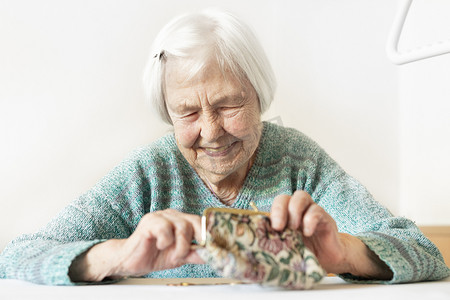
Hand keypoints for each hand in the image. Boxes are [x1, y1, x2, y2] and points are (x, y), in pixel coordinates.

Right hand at [69, 209, 203, 281]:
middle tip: (186, 255)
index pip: (201, 222)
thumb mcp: (180, 257)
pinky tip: (159, 246)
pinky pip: (165, 229)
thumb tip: (213, 255)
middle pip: (194, 222)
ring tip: (173, 255)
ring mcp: (160, 216)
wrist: (131, 261)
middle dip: (194, 242)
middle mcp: (173, 215)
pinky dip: (166, 241)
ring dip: (180, 246)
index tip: (214, 247)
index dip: (209, 234)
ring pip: (182, 226)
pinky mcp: (149, 221)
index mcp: (181, 220)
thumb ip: (196, 254)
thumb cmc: (155, 255)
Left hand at [270, 190, 391, 278]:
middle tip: (278, 227)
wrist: (329, 259)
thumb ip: (276, 239)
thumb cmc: (305, 251)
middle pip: (286, 197)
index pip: (275, 204)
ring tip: (293, 229)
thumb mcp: (288, 246)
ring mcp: (312, 211)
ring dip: (294, 210)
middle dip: (279, 209)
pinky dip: (310, 220)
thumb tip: (260, 238)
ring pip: (301, 196)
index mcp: (286, 216)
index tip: (271, 228)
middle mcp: (298, 210)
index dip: (272, 212)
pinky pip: (317, 211)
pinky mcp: (326, 219)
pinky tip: (307, 233)